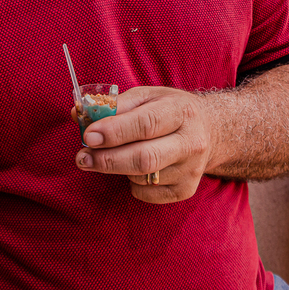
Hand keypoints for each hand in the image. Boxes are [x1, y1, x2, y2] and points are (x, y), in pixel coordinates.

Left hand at [75, 86, 214, 203]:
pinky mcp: (186, 190)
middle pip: (145, 158)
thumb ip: (114, 105)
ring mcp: (191, 169)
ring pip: (142, 177)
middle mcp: (192, 142)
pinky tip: (133, 169)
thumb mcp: (147, 96)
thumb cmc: (169, 110)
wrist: (209, 131)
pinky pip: (146, 193)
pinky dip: (131, 183)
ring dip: (117, 168)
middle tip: (82, 158)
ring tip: (109, 157)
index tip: (88, 137)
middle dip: (107, 160)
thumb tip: (78, 114)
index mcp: (182, 111)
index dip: (114, 132)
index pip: (146, 124)